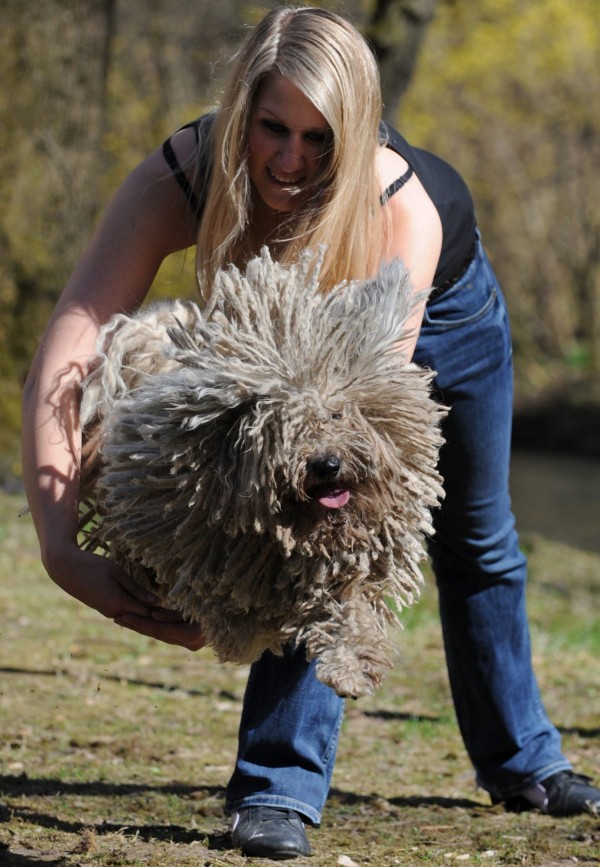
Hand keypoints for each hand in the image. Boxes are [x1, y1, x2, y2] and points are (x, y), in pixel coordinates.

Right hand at [45, 544, 206, 650]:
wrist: (64, 569)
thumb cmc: (91, 566)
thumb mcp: (117, 573)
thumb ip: (137, 589)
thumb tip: (157, 603)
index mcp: (118, 604)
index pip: (149, 615)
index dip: (167, 616)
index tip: (186, 615)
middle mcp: (114, 613)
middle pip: (145, 620)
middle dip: (164, 622)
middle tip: (185, 622)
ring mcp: (109, 612)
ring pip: (137, 618)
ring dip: (153, 619)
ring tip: (175, 620)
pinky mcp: (106, 608)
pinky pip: (128, 613)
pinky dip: (141, 614)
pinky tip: (154, 613)